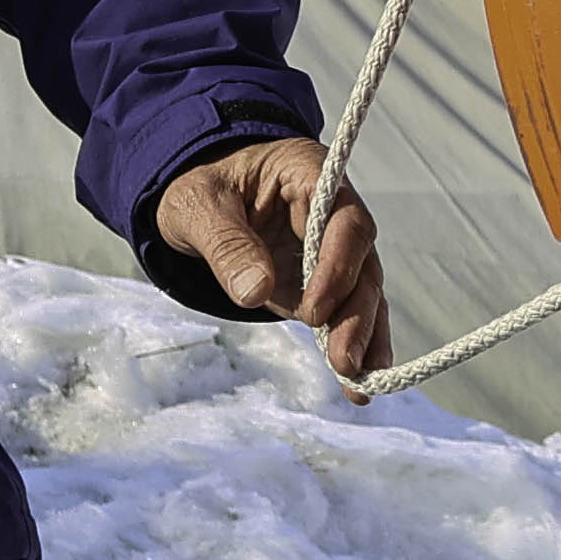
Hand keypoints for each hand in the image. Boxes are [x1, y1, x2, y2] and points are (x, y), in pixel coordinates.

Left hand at [153, 134, 384, 386]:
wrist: (198, 197)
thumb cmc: (200, 186)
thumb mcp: (197, 205)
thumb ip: (227, 243)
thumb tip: (256, 292)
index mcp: (309, 175)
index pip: (343, 219)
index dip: (338, 265)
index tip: (315, 311)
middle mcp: (332, 214)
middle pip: (363, 264)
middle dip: (357, 315)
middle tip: (345, 360)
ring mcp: (330, 253)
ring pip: (362, 294)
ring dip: (363, 338)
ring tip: (359, 382)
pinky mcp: (319, 285)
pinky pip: (342, 315)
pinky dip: (348, 346)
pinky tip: (355, 384)